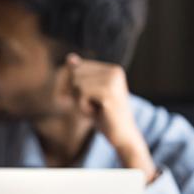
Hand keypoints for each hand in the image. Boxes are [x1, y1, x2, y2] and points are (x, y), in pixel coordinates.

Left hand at [66, 55, 156, 179]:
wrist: (123, 136)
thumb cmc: (104, 115)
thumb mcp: (88, 93)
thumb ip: (79, 76)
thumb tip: (70, 57)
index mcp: (112, 69)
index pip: (76, 67)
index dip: (70, 84)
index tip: (83, 98)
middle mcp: (114, 71)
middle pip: (75, 74)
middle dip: (75, 92)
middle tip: (93, 105)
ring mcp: (113, 82)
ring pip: (77, 83)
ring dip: (80, 101)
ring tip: (96, 108)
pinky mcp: (108, 94)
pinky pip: (81, 95)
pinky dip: (83, 107)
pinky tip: (97, 112)